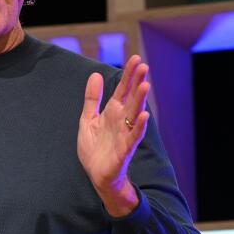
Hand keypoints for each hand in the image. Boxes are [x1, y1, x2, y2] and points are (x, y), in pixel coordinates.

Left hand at [77, 55, 149, 216]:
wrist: (96, 175)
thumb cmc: (94, 149)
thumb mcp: (88, 119)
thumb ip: (92, 98)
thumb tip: (96, 75)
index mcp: (112, 112)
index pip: (122, 89)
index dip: (128, 75)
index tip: (135, 58)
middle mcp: (121, 120)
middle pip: (131, 98)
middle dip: (136, 82)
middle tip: (143, 65)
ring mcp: (125, 134)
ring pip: (135, 114)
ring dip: (141, 100)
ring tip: (145, 84)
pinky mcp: (125, 149)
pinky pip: (134, 136)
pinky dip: (140, 125)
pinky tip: (145, 115)